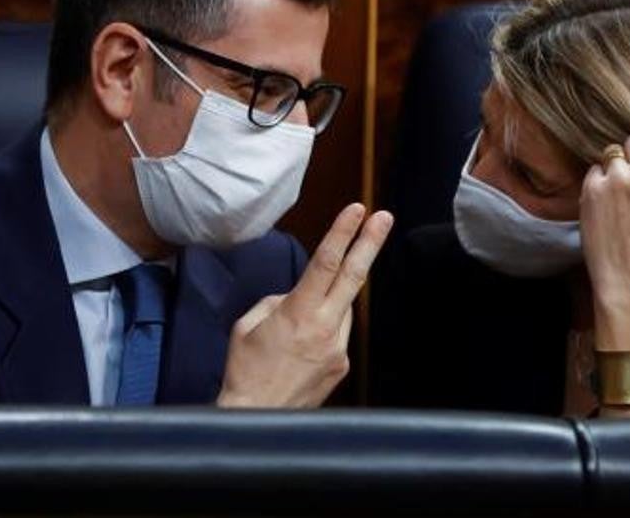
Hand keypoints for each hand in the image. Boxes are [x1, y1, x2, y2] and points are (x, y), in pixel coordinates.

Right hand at [216, 203, 393, 407]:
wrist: (257, 419)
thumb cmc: (245, 371)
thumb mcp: (248, 325)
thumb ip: (277, 302)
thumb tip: (295, 296)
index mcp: (298, 313)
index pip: (326, 263)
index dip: (343, 233)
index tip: (357, 211)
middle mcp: (324, 329)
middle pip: (354, 277)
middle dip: (370, 243)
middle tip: (384, 218)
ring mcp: (337, 349)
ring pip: (343, 308)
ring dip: (329, 302)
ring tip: (295, 329)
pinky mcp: (341, 366)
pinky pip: (337, 334)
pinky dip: (323, 328)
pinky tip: (300, 347)